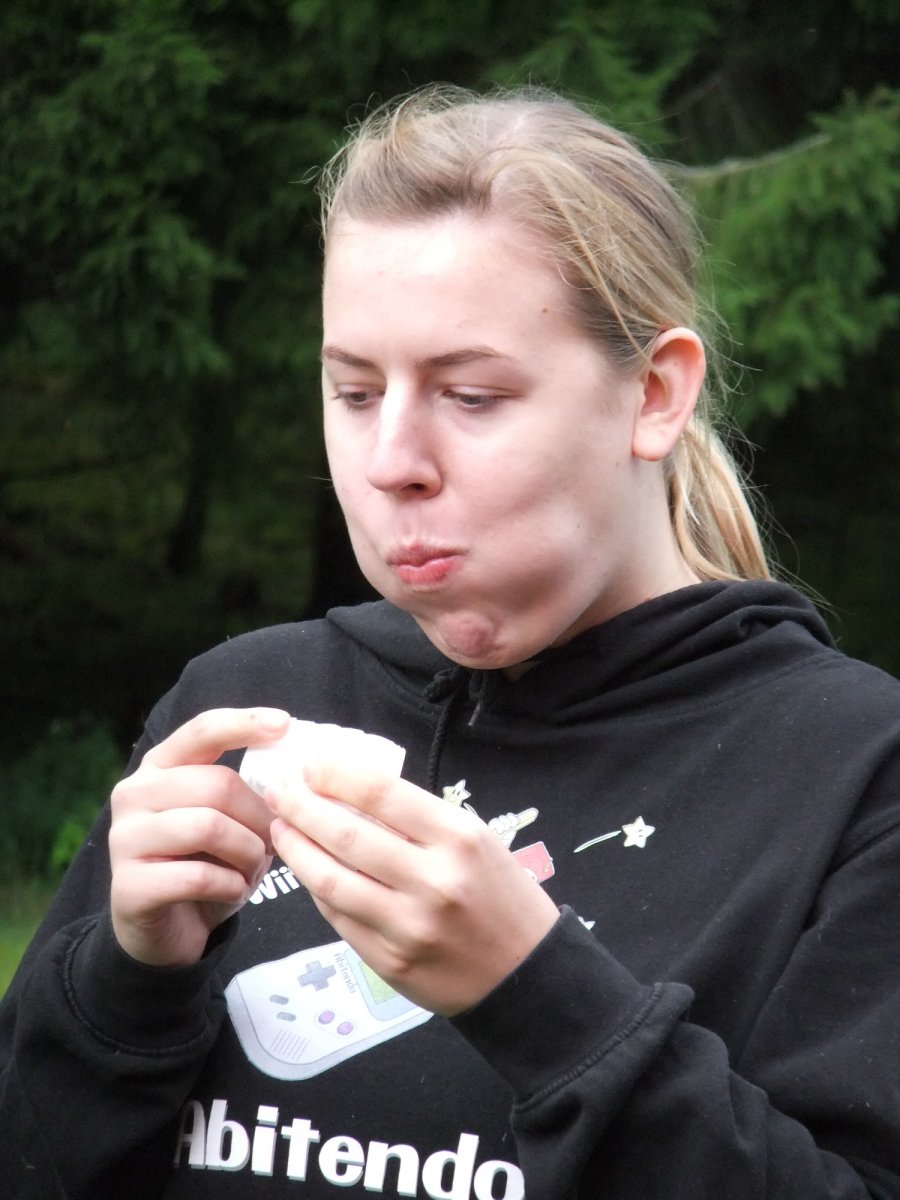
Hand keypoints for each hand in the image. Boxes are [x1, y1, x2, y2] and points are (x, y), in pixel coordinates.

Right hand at [109, 707, 290, 966]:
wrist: (164, 932)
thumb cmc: (205, 864)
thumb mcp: (225, 820)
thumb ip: (243, 791)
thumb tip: (291, 778)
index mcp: (159, 767)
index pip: (202, 730)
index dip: (244, 723)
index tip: (285, 723)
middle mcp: (133, 794)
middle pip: (217, 785)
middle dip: (260, 817)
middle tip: (274, 843)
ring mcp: (124, 839)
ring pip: (209, 827)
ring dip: (248, 853)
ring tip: (253, 870)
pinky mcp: (128, 886)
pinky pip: (200, 876)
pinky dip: (232, 886)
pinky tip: (235, 892)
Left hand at [268, 763, 559, 1015]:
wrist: (528, 974)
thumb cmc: (502, 896)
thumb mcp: (476, 840)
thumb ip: (418, 818)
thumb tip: (349, 791)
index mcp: (458, 838)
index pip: (380, 792)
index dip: (333, 773)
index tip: (309, 763)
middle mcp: (432, 881)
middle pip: (345, 834)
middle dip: (300, 806)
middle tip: (278, 790)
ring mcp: (408, 926)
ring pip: (330, 879)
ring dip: (296, 849)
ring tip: (281, 828)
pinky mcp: (390, 962)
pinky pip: (338, 917)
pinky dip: (317, 889)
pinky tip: (307, 870)